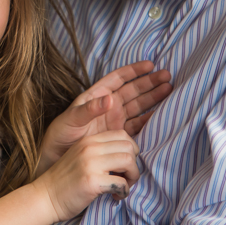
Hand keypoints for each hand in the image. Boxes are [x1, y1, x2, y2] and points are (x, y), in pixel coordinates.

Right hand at [34, 130, 140, 221]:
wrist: (44, 197)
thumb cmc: (65, 182)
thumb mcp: (81, 158)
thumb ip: (99, 153)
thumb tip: (128, 158)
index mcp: (88, 140)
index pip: (122, 135)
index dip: (131, 151)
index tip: (124, 166)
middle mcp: (90, 148)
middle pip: (129, 146)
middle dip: (134, 164)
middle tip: (126, 178)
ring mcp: (90, 164)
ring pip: (129, 161)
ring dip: (132, 177)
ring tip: (123, 186)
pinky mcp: (92, 181)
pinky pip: (122, 183)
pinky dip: (124, 192)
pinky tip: (115, 196)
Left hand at [38, 60, 170, 174]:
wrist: (56, 160)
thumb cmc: (59, 137)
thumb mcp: (70, 120)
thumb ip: (89, 109)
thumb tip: (110, 99)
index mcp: (95, 96)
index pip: (118, 79)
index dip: (134, 71)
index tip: (150, 65)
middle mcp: (107, 106)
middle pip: (133, 90)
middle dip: (150, 82)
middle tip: (167, 76)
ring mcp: (114, 121)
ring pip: (138, 105)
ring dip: (153, 98)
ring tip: (169, 89)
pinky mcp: (118, 135)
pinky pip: (137, 125)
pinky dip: (149, 119)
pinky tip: (161, 114)